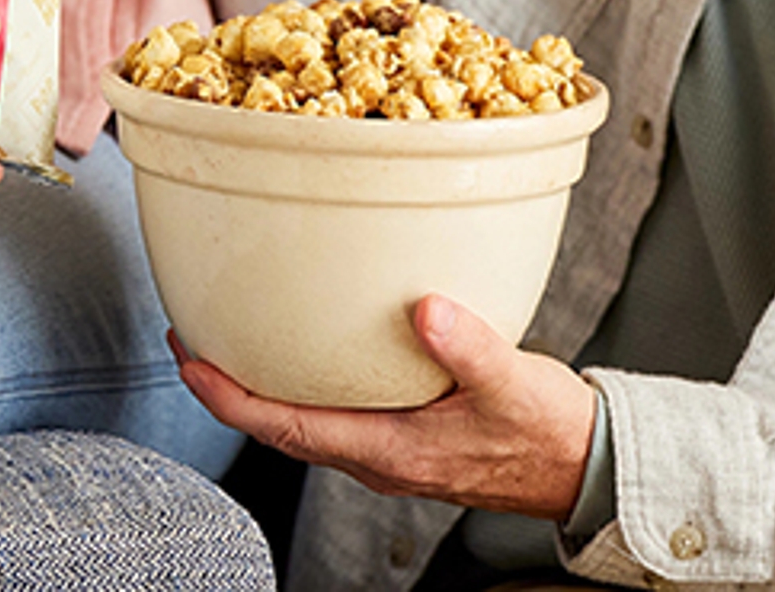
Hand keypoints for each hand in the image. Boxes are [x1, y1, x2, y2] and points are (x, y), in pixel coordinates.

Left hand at [173, 295, 596, 519]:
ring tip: (233, 338)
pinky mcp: (406, 435)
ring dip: (262, 384)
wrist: (585, 467)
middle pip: (280, 426)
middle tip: (189, 338)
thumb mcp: (514, 385)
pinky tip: (306, 345)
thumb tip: (427, 309)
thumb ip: (470, 347)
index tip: (190, 360)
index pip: (286, 428)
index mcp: (390, 450)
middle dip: (228, 387)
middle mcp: (379, 456)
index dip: (230, 397)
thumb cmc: (549, 434)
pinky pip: (336, 412)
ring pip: (306, 421)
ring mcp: (390, 450)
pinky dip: (304, 382)